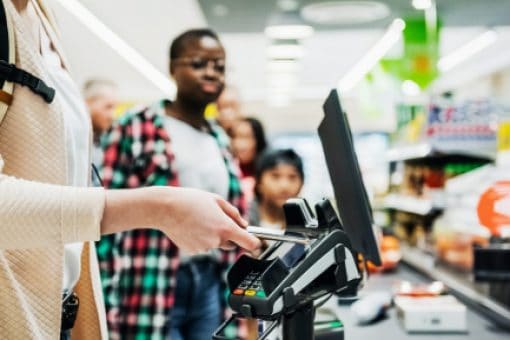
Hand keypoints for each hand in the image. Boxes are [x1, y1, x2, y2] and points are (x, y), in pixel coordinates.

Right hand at [101, 187, 260, 253]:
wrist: (165, 208)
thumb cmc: (191, 200)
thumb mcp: (216, 200)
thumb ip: (233, 213)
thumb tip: (245, 224)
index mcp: (225, 227)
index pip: (249, 243)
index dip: (256, 244)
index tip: (258, 244)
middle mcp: (216, 240)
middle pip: (231, 243)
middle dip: (228, 234)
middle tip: (215, 219)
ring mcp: (204, 247)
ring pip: (216, 244)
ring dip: (212, 235)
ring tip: (199, 220)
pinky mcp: (193, 250)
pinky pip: (203, 246)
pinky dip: (201, 238)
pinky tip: (191, 227)